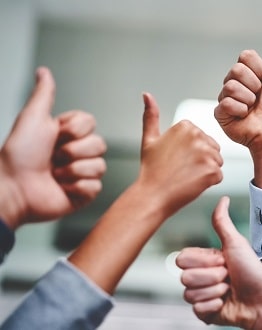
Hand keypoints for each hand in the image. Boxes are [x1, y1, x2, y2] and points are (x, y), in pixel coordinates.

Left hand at [0, 67, 106, 228]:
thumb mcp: (33, 118)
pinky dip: (76, 188)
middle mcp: (77, 153)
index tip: (54, 135)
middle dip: (74, 152)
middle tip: (53, 158)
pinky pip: (96, 186)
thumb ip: (44, 95)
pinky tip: (61, 189)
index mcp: (67, 135)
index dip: (74, 130)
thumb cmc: (18, 155)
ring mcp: (82, 174)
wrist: (13, 189)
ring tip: (54, 176)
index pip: (91, 123)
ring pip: (100, 166)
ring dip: (73, 171)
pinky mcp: (84, 194)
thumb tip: (43, 71)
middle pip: (100, 144)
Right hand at [136, 93, 222, 218]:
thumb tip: (147, 94)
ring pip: (217, 162)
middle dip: (201, 160)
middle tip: (181, 169)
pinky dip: (208, 182)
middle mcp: (197, 136)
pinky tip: (192, 183)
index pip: (202, 139)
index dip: (191, 152)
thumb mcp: (149, 139)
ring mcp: (206, 153)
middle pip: (212, 149)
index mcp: (185, 126)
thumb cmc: (151, 170)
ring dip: (206, 171)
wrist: (152, 195)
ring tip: (186, 176)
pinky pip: (218, 176)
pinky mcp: (213, 171)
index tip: (177, 159)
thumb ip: (151, 116)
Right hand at [177, 196, 261, 328]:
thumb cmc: (253, 272)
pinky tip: (225, 302)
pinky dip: (214, 306)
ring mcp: (201, 295)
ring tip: (229, 290)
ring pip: (189, 294)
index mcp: (204, 260)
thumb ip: (222, 222)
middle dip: (212, 277)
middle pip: (185, 277)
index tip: (222, 260)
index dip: (203, 261)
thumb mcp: (236, 244)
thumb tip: (223, 198)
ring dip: (215, 291)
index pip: (181, 258)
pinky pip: (196, 309)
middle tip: (228, 276)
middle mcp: (200, 277)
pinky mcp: (204, 313)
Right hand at [215, 30, 261, 186]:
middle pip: (236, 70)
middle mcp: (235, 84)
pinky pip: (225, 103)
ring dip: (248, 99)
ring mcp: (227, 98)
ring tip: (253, 109)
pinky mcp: (220, 113)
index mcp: (248, 73)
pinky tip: (244, 117)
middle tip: (259, 98)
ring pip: (230, 86)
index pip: (244, 56)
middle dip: (253, 85)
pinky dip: (239, 110)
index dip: (258, 69)